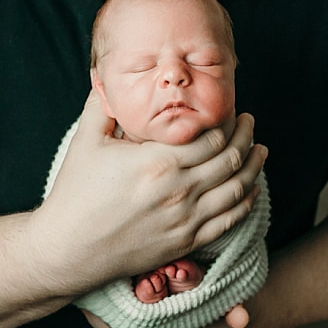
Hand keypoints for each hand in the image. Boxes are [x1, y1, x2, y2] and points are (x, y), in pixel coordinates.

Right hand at [32, 91, 266, 292]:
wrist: (68, 249)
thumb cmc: (75, 194)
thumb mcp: (86, 141)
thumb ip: (102, 105)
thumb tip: (107, 77)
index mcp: (158, 162)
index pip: (210, 136)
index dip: (227, 121)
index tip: (231, 110)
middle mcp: (179, 191)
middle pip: (230, 159)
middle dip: (245, 137)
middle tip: (249, 123)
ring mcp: (185, 220)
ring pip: (237, 190)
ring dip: (253, 167)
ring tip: (259, 151)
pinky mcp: (185, 243)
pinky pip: (229, 221)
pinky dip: (245, 202)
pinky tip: (250, 190)